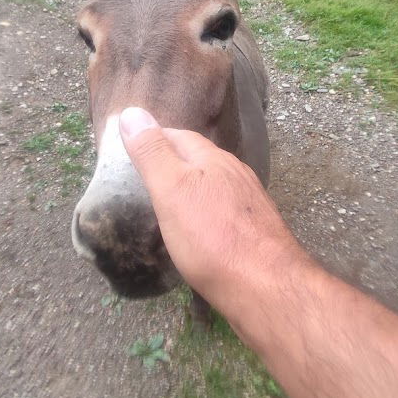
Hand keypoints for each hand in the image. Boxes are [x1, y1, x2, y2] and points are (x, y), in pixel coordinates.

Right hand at [119, 106, 293, 311]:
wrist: (266, 285)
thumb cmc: (212, 237)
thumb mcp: (172, 191)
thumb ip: (153, 154)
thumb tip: (132, 113)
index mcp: (213, 160)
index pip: (179, 136)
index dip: (154, 138)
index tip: (132, 146)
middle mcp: (235, 174)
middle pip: (199, 158)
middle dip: (174, 160)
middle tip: (147, 173)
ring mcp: (249, 202)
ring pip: (216, 184)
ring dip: (193, 185)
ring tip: (171, 198)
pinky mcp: (256, 230)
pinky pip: (226, 210)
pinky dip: (208, 210)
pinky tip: (202, 227)